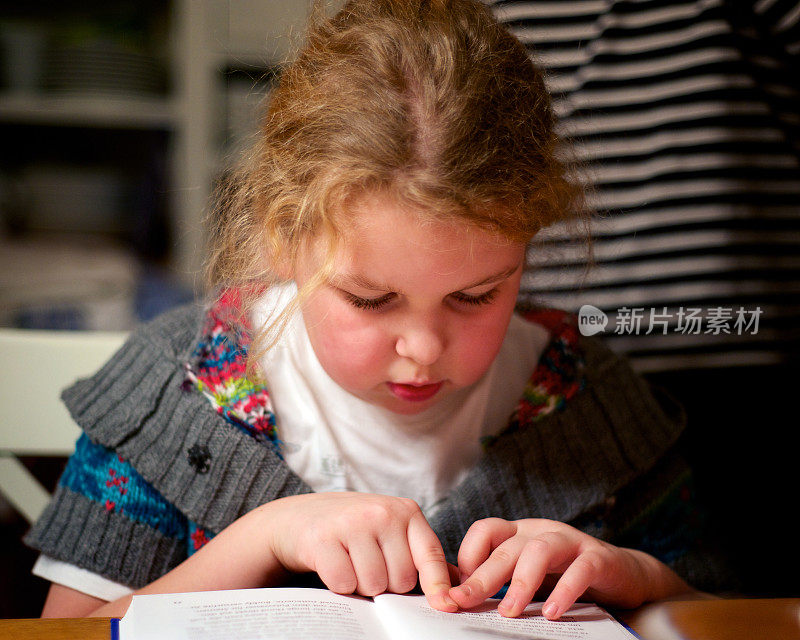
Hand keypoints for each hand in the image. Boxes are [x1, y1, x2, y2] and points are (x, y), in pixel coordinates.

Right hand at [263, 492, 457, 610]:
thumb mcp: (392, 532)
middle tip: (368, 564)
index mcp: (406, 511)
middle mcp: (382, 512)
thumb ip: (421, 555)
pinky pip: (345, 584)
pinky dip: (339, 584)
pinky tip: (334, 563)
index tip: (445, 606)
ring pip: (374, 585)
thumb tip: (455, 585)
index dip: (437, 586)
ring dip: (362, 585)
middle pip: (401, 580)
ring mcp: (353, 523)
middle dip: (386, 583)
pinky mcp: (324, 538)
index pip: (430, 555)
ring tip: (351, 563)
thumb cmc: (355, 529)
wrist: (301, 517)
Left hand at [449, 518, 690, 618]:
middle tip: (464, 601)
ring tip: (508, 611)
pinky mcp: (598, 557)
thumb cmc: (566, 575)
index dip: (467, 556)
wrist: (623, 574)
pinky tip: (552, 613)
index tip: (458, 588)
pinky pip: (580, 569)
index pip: (485, 530)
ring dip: (521, 582)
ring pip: (539, 551)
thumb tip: (457, 594)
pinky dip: (565, 591)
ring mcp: (570, 541)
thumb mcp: (528, 572)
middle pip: (506, 546)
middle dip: (482, 575)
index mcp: (520, 532)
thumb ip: (498, 579)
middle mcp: (541, 530)